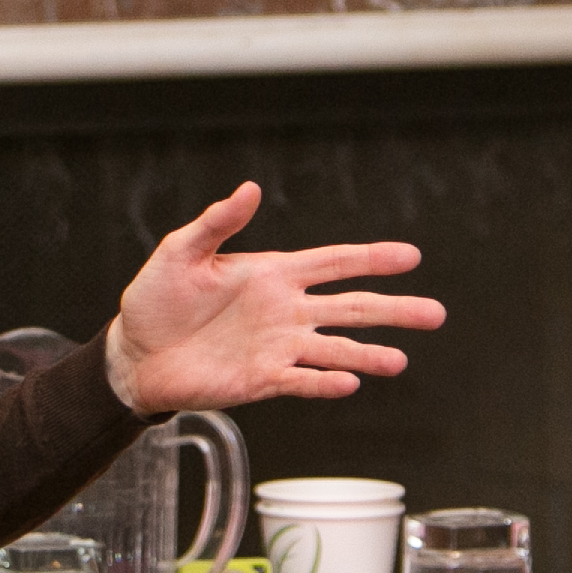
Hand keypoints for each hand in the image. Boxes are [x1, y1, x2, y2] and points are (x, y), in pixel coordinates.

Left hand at [105, 181, 445, 411]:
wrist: (134, 354)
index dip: (372, 259)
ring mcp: (277, 347)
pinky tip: (350, 383)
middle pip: (351, 308)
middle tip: (437, 314)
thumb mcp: (180, 252)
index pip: (334, 263)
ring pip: (335, 349)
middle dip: (394, 309)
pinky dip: (324, 382)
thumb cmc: (156, 299)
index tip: (411, 256)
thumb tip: (248, 188)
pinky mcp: (261, 380)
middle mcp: (285, 311)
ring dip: (368, 354)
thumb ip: (217, 224)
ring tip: (400, 361)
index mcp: (273, 274)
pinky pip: (301, 381)